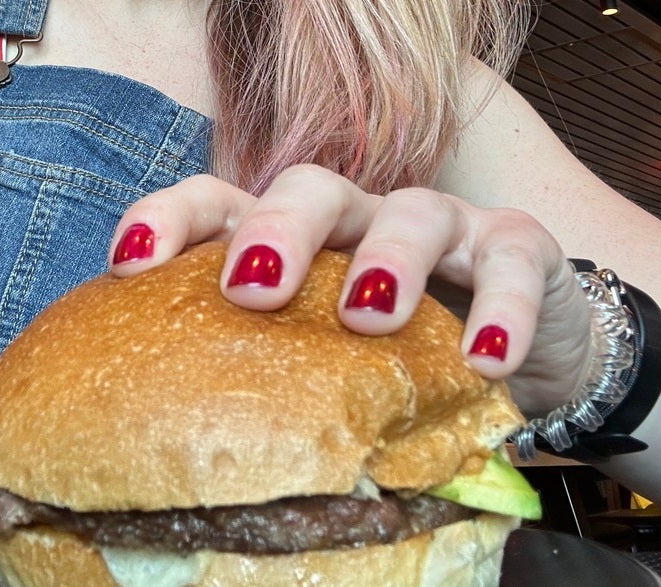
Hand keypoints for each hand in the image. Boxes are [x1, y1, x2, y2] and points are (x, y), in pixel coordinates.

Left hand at [108, 165, 596, 415]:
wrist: (532, 353)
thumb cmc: (402, 363)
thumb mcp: (326, 368)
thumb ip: (266, 387)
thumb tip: (173, 472)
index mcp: (296, 240)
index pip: (220, 201)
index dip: (170, 217)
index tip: (128, 262)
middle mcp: (361, 217)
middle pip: (309, 187)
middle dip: (277, 229)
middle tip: (254, 291)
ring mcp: (443, 224)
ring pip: (410, 209)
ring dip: (388, 258)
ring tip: (371, 317)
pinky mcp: (518, 244)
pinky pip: (511, 259)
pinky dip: (502, 306)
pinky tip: (489, 359)